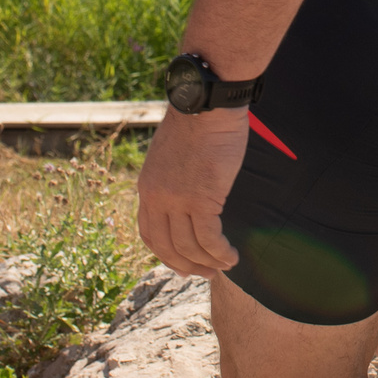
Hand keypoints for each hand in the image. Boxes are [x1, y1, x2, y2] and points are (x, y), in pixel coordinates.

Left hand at [135, 107, 245, 278]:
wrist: (207, 104)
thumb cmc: (197, 122)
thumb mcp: (171, 155)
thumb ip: (172, 179)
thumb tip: (185, 195)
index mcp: (147, 187)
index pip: (150, 234)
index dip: (165, 254)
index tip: (182, 264)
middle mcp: (156, 198)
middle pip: (166, 247)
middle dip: (187, 266)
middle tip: (206, 273)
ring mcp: (177, 200)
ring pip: (188, 247)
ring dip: (208, 263)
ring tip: (225, 266)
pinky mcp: (201, 199)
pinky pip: (209, 238)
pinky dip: (220, 252)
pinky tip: (231, 255)